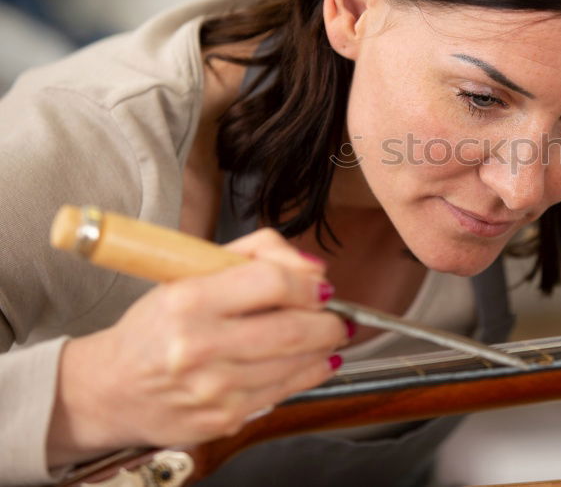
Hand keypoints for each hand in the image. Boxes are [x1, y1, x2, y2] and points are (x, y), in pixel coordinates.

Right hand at [47, 228, 348, 466]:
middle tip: (336, 314)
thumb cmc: (156, 326)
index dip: (308, 283)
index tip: (321, 286)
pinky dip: (310, 372)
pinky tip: (314, 359)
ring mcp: (212, 388)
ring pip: (297, 362)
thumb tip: (313, 267)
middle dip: (330, 320)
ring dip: (324, 346)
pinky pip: (285, 391)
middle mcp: (197, 347)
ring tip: (327, 334)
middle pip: (294, 328)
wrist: (111, 388)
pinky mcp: (223, 418)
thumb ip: (255, 254)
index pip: (272, 282)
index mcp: (187, 301)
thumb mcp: (190, 272)